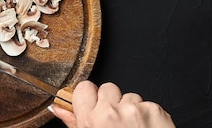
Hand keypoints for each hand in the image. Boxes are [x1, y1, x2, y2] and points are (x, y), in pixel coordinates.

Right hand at [50, 81, 174, 127]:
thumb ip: (73, 122)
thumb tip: (57, 108)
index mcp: (91, 120)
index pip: (84, 87)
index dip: (91, 98)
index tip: (95, 106)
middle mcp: (111, 112)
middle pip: (107, 88)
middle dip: (112, 102)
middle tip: (116, 123)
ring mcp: (134, 110)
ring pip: (129, 96)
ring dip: (131, 109)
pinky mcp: (154, 110)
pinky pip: (147, 104)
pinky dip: (147, 115)